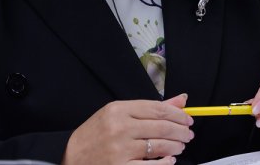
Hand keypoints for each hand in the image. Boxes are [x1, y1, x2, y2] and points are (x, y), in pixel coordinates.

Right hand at [63, 93, 192, 164]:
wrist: (71, 157)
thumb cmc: (95, 135)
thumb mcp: (116, 114)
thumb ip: (149, 108)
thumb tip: (181, 101)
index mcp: (118, 110)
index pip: (157, 109)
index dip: (177, 114)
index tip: (188, 118)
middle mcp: (119, 128)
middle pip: (162, 127)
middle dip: (181, 131)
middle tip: (188, 134)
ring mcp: (120, 150)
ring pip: (160, 146)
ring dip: (176, 146)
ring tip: (180, 146)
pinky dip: (165, 163)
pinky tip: (169, 160)